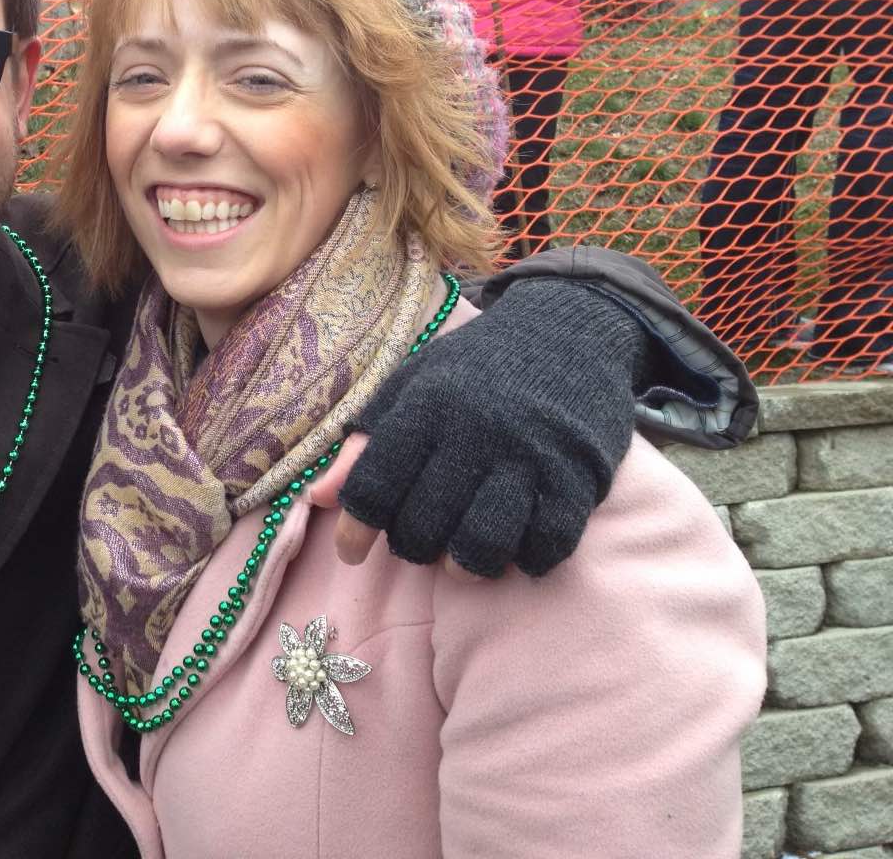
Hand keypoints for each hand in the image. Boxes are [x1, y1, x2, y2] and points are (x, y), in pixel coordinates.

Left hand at [330, 279, 643, 576]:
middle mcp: (475, 432)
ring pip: (482, 546)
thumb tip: (319, 498)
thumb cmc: (478, 368)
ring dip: (464, 566)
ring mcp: (530, 457)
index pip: (376, 484)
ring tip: (460, 557)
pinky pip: (545, 545)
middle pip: (425, 525)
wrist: (571, 331)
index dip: (355, 528)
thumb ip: (366, 441)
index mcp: (427, 407)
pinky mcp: (578, 477)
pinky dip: (525, 560)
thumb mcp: (414, 385)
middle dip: (412, 548)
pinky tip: (514, 547)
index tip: (351, 551)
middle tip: (418, 541)